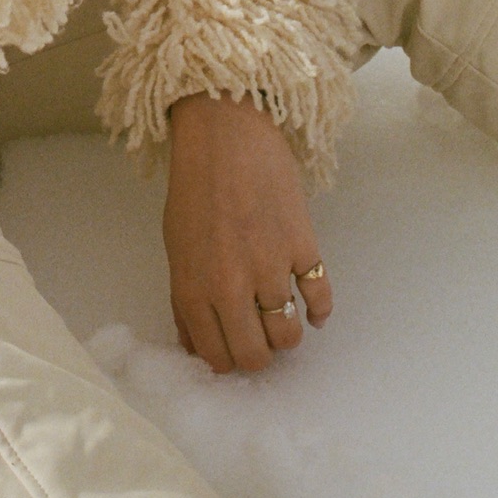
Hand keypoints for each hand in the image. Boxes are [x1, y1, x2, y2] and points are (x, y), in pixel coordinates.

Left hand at [162, 93, 332, 373]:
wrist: (226, 135)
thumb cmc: (195, 189)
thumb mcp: (176, 248)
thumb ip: (185, 301)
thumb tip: (197, 346)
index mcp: (192, 289)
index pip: (217, 357)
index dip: (228, 362)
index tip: (234, 351)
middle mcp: (230, 286)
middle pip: (256, 355)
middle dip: (259, 356)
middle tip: (260, 340)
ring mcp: (270, 267)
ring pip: (288, 335)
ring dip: (287, 335)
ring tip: (282, 320)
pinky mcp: (304, 246)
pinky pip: (320, 298)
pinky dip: (319, 311)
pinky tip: (313, 310)